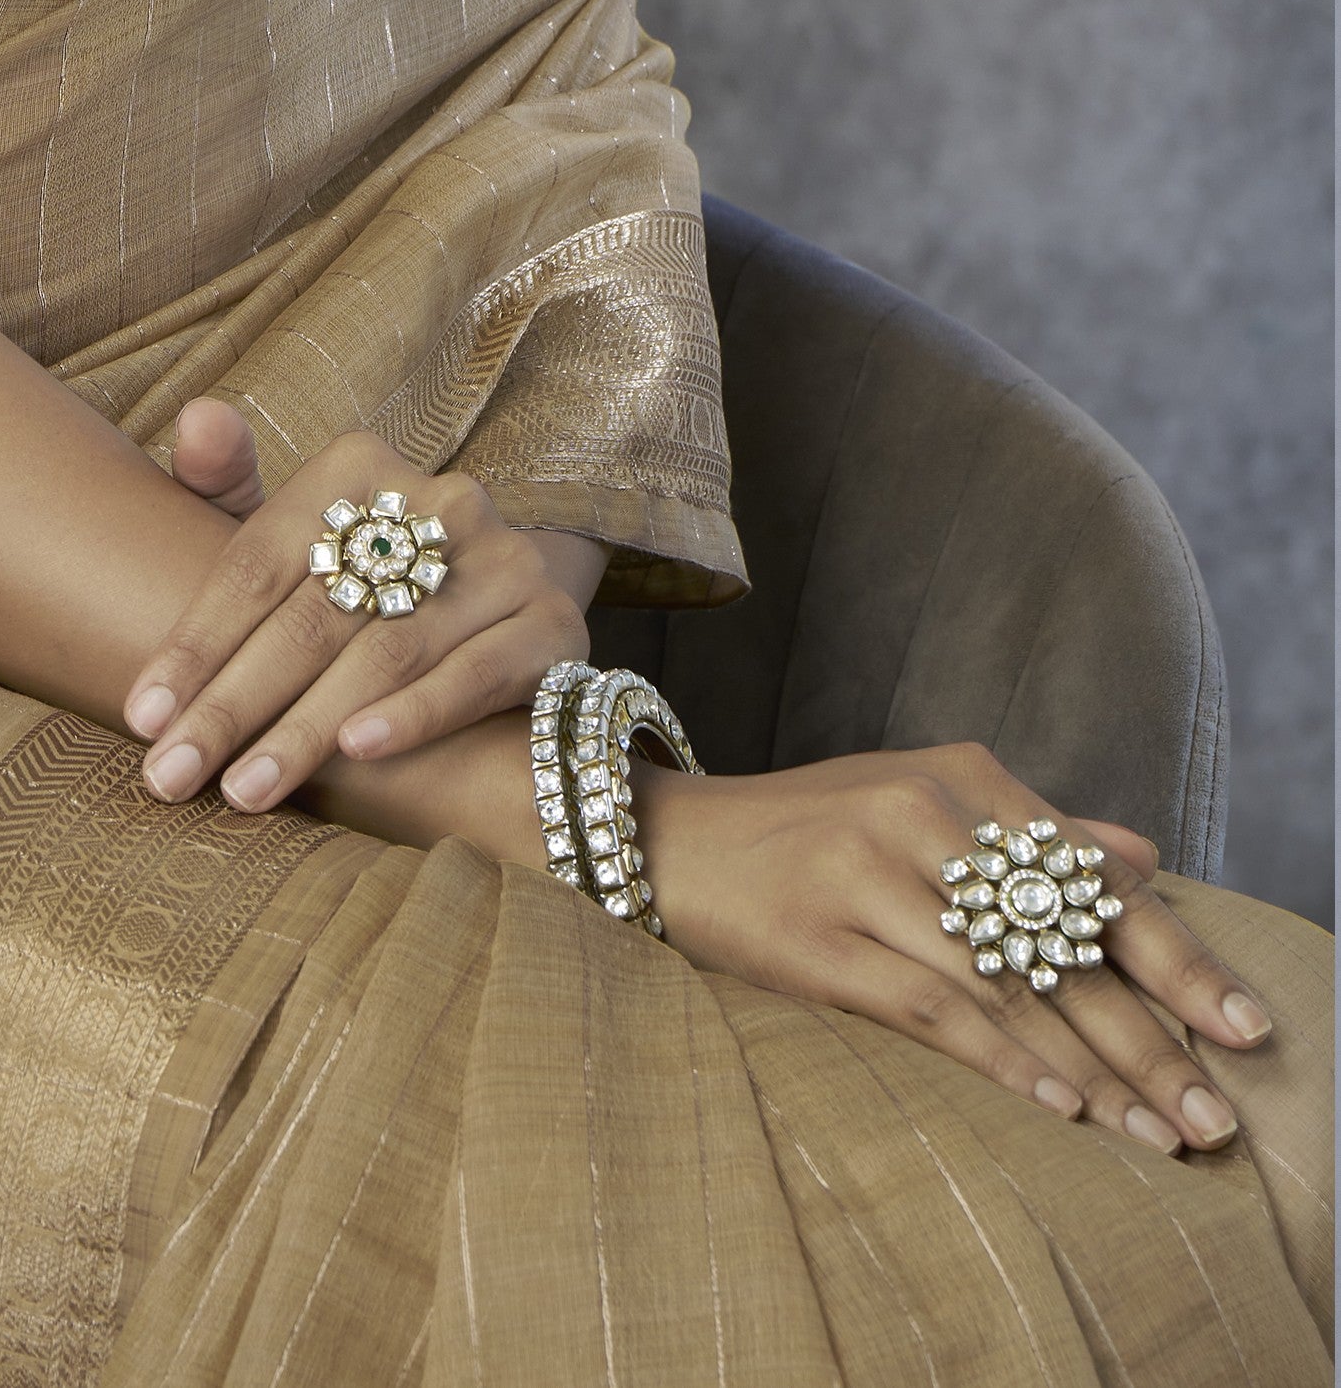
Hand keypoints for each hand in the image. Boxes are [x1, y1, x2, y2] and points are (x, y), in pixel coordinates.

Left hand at [124, 416, 592, 810]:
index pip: (257, 562)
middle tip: (172, 775)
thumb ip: (228, 483)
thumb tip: (199, 420)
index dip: (194, 642)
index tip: (142, 715)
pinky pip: (471, 675)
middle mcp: (434, 501)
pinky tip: (356, 753)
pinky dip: (413, 715)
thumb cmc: (360, 571)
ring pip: (382, 653)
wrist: (504, 591)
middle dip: (233, 704)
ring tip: (244, 789)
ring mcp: (500, 561)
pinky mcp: (550, 625)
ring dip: (306, 727)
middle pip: (310, 615)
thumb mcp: (293, 524)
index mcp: (354, 467)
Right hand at [640, 743, 1278, 1154]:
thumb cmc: (810, 831)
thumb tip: (1140, 855)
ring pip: (1009, 984)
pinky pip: (932, 1007)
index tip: (1246, 1031)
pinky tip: (1058, 1109)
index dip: (1178, 960)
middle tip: (1215, 1118)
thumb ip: (1032, 833)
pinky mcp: (821, 936)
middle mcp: (921, 815)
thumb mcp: (922, 805)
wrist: (669, 838)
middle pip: (1063, 941)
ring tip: (1159, 1136)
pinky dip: (1003, 1060)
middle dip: (1151, 1039)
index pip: (1094, 880)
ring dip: (1094, 1071)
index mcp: (961, 779)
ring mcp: (868, 872)